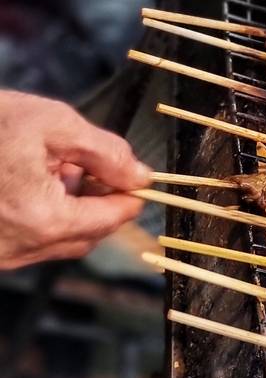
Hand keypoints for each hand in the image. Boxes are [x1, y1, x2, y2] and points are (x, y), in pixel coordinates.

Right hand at [0, 92, 152, 269]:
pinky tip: (26, 182)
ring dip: (70, 210)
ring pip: (61, 241)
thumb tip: (140, 176)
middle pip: (89, 235)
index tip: (138, 174)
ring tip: (52, 167)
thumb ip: (104, 152)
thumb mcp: (52, 123)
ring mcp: (4, 254)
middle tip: (92, 164)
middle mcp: (24, 247)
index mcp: (45, 219)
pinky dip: (42, 217)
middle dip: (99, 202)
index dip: (130, 192)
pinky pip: (32, 241)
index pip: (113, 218)